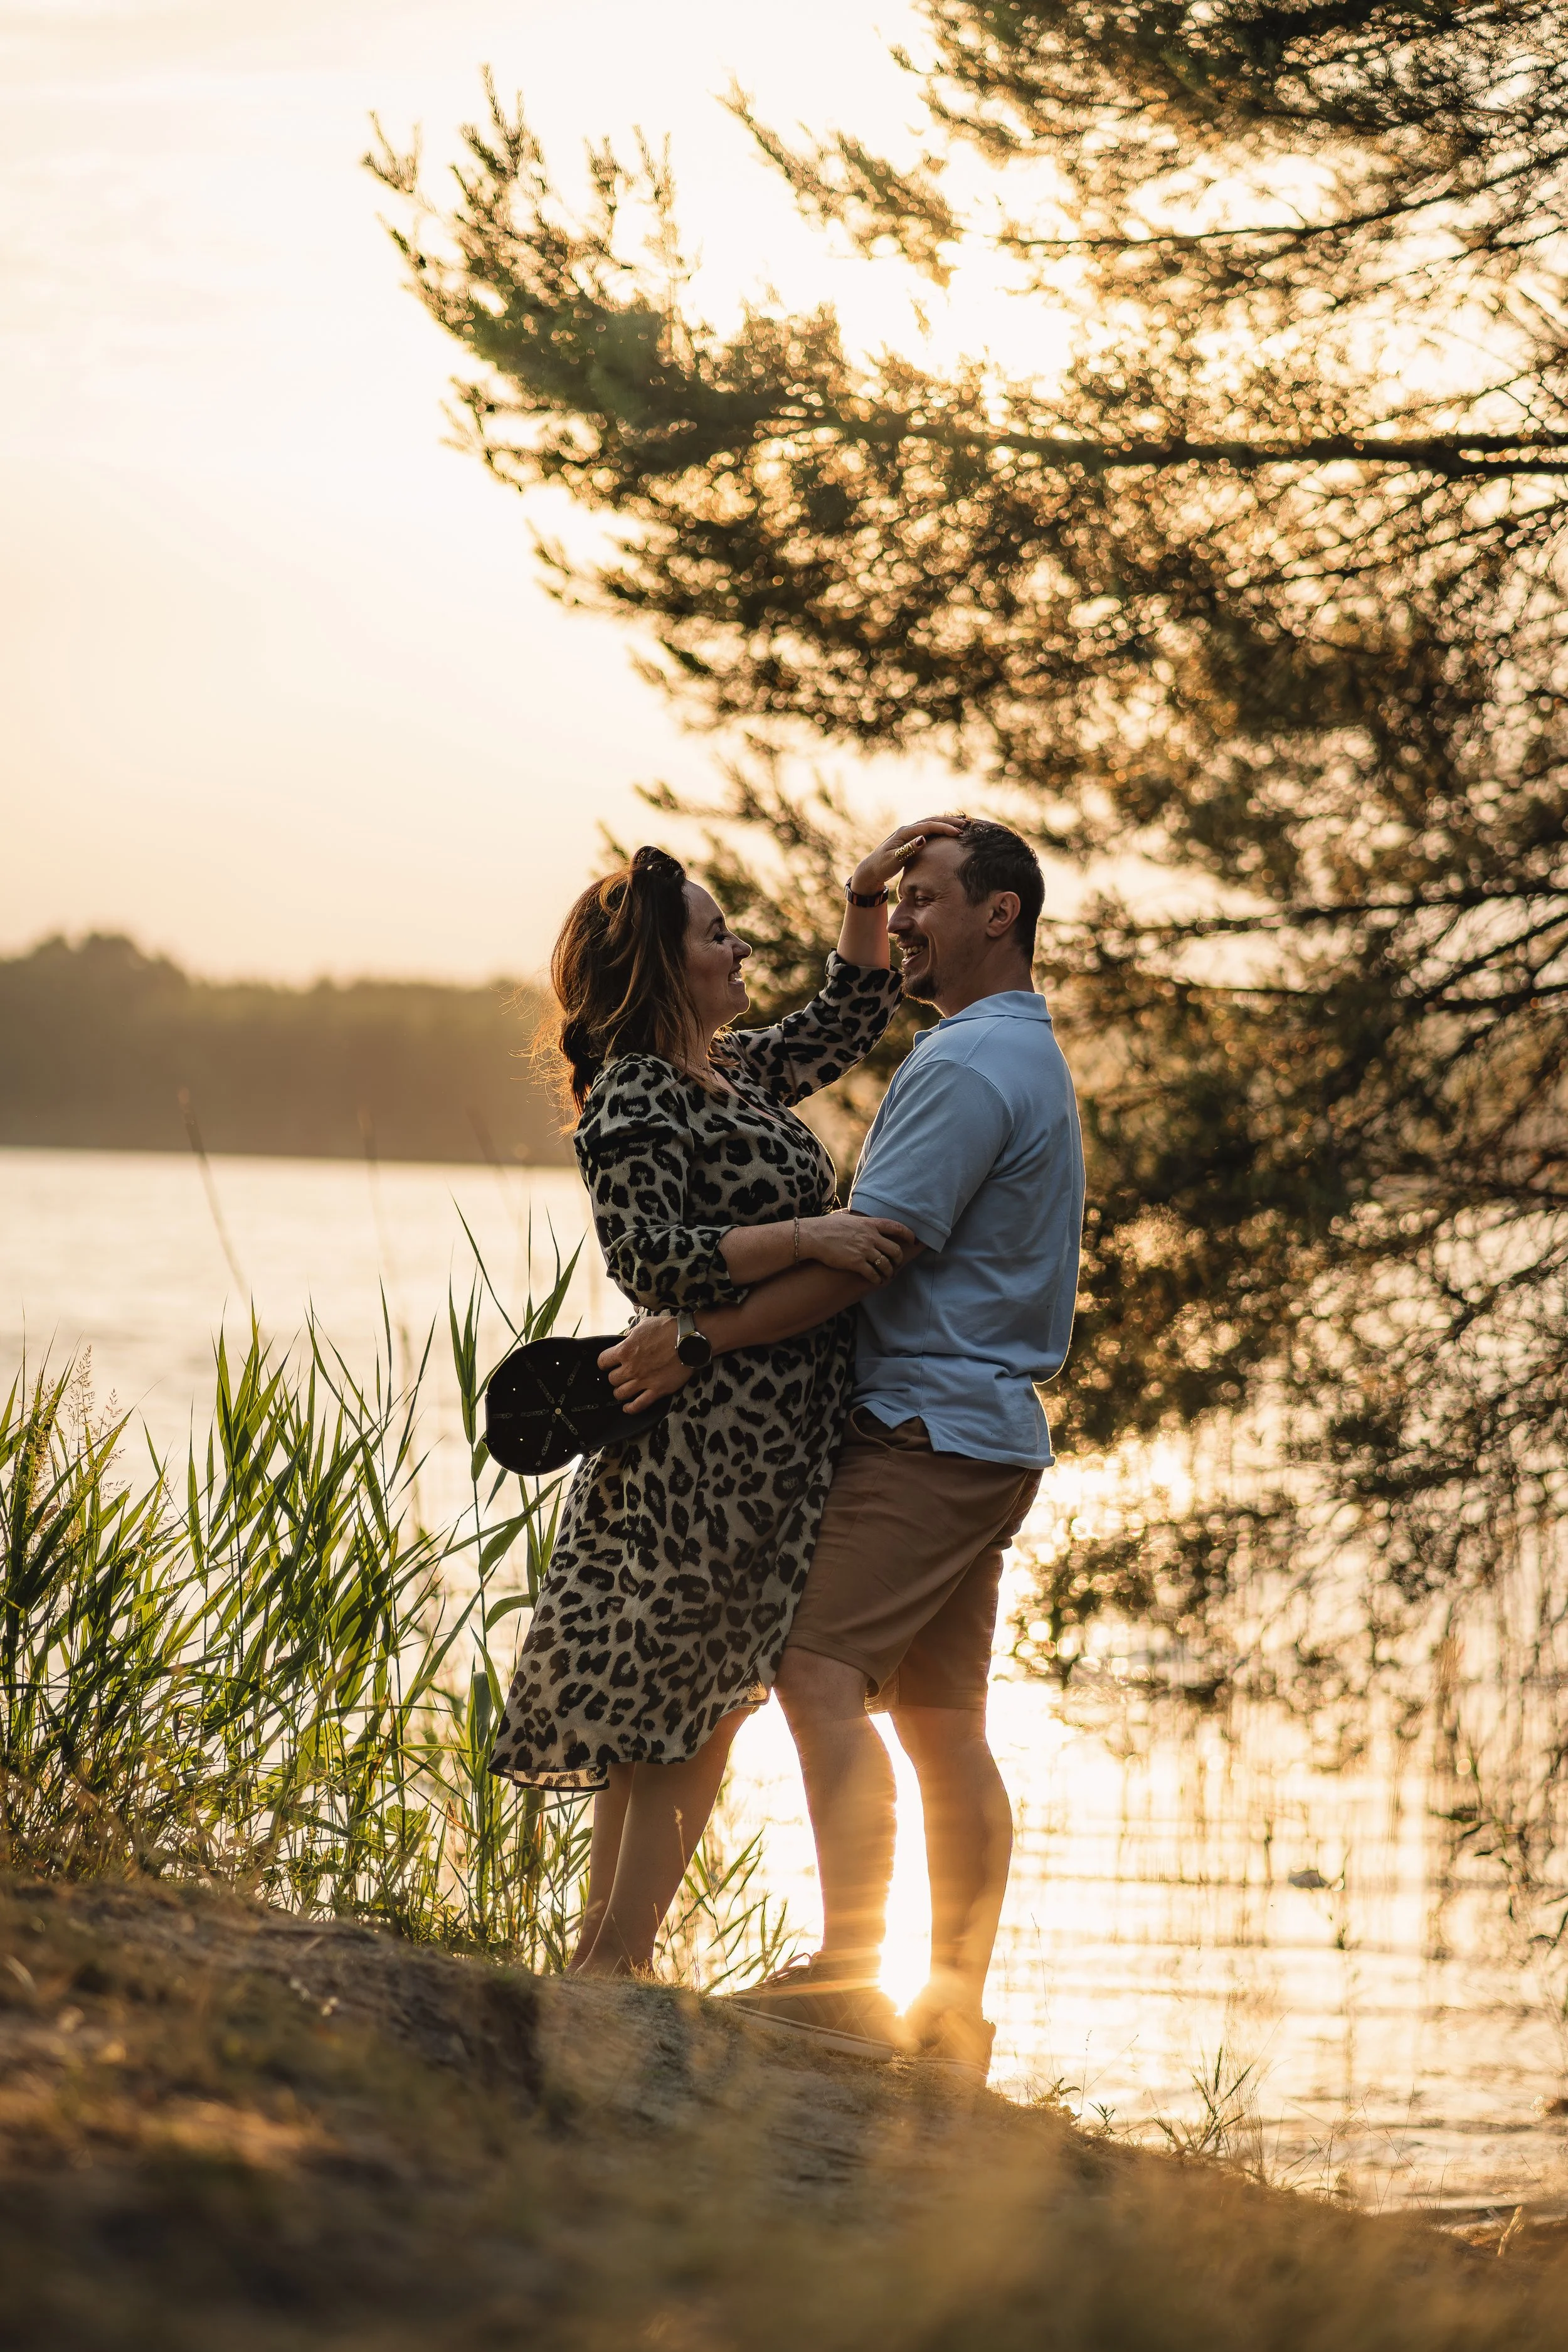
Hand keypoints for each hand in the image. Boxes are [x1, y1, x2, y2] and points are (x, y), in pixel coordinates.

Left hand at [598, 1317, 693, 1413]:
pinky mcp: (657, 1390)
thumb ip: (632, 1334)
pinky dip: (631, 1408)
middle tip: (620, 1375)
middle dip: (614, 1377)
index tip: (608, 1364)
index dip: (604, 1363)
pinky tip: (627, 1407)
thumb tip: (628, 1338)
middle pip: (612, 1379)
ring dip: (620, 1392)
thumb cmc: (668, 1329)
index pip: (603, 1361)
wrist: (689, 1340)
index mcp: (625, 1350)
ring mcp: (643, 1381)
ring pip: (621, 1394)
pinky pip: (639, 1405)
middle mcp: (631, 1368)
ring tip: (623, 1390)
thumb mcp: (645, 1324)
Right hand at [797, 1210, 917, 1285]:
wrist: (813, 1236)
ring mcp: (864, 1250)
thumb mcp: (843, 1215)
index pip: (896, 1227)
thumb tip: (853, 1212)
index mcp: (869, 1223)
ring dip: (889, 1271)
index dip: (908, 1234)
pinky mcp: (856, 1263)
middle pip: (895, 1249)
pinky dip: (877, 1279)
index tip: (912, 1240)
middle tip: (897, 1263)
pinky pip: (873, 1274)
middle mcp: (870, 1236)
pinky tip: (876, 1281)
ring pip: (886, 1264)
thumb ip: (853, 1215)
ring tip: (886, 1275)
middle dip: (899, 1259)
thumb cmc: (825, 1226)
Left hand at [848, 814, 965, 899]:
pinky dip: (939, 827)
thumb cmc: (882, 866)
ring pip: (930, 823)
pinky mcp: (910, 838)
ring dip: (946, 823)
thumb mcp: (894, 860)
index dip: (944, 828)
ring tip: (961, 824)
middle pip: (931, 821)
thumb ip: (908, 849)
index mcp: (904, 833)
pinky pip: (928, 829)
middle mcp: (907, 830)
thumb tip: (923, 839)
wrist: (871, 869)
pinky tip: (948, 830)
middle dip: (949, 822)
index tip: (958, 833)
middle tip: (966, 824)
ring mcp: (908, 833)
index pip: (928, 827)